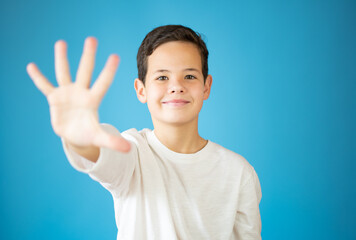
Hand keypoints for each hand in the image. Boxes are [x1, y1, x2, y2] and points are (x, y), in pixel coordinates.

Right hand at [26, 37, 130, 152]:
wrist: (75, 134)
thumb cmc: (89, 133)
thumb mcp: (100, 138)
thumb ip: (113, 142)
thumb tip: (129, 150)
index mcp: (93, 100)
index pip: (102, 83)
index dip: (108, 71)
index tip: (115, 56)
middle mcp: (81, 92)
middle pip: (85, 71)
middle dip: (88, 56)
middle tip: (92, 39)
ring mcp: (67, 93)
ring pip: (64, 73)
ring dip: (62, 59)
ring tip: (61, 42)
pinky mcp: (55, 98)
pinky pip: (45, 86)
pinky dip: (38, 78)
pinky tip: (31, 66)